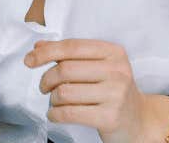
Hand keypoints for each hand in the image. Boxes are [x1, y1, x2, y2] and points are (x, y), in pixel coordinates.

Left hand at [29, 39, 164, 142]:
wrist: (139, 121)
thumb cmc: (113, 91)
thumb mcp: (98, 67)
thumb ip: (69, 55)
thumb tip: (38, 47)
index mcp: (113, 52)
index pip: (71, 47)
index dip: (45, 52)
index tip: (29, 60)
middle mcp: (117, 71)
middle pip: (65, 70)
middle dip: (46, 79)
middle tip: (44, 87)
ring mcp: (116, 95)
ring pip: (64, 92)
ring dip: (52, 99)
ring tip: (56, 102)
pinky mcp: (110, 117)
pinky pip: (69, 113)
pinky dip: (55, 114)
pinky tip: (55, 115)